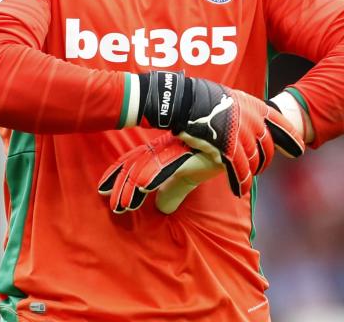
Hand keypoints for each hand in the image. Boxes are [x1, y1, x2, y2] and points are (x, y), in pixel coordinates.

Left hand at [97, 134, 222, 213]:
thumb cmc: (214, 150)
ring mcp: (177, 149)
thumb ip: (174, 189)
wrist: (240, 136)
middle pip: (136, 163)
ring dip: (133, 187)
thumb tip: (162, 207)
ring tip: (122, 205)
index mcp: (165, 150)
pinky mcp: (189, 153)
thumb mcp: (190, 174)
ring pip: (148, 167)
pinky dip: (153, 176)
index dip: (119, 173)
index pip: (136, 160)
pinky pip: (167, 166)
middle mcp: (167, 147)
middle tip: (107, 201)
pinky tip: (142, 186)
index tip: (103, 188)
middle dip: (120, 182)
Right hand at [138, 72, 304, 196]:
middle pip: (268, 148)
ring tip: (247, 178)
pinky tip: (240, 190)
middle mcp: (254, 123)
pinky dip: (242, 182)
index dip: (291, 140)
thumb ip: (247, 113)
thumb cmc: (206, 99)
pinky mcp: (228, 149)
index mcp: (257, 108)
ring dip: (252, 172)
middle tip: (260, 168)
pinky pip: (240, 171)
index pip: (282, 126)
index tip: (299, 151)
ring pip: (254, 161)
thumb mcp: (234, 99)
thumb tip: (254, 123)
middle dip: (266, 161)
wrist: (187, 101)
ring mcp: (242, 136)